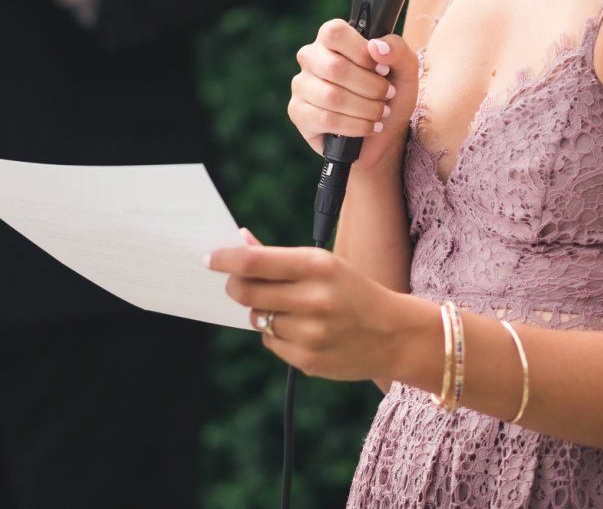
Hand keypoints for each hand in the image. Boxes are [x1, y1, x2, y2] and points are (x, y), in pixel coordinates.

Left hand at [209, 230, 427, 381]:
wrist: (394, 334)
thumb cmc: (352, 291)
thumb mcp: (324, 264)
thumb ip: (280, 258)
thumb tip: (239, 242)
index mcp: (317, 266)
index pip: (254, 262)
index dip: (225, 260)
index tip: (209, 259)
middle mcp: (313, 299)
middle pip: (247, 292)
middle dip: (235, 286)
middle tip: (235, 283)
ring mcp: (311, 333)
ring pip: (259, 319)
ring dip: (263, 311)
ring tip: (289, 308)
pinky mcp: (308, 360)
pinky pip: (272, 342)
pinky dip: (277, 334)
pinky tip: (302, 329)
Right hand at [289, 20, 418, 167]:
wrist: (385, 133)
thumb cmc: (391, 94)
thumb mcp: (405, 69)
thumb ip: (397, 49)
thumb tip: (376, 46)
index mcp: (331, 39)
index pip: (335, 33)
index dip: (362, 53)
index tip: (382, 69)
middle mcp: (310, 57)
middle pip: (335, 67)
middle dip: (370, 87)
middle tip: (387, 95)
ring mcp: (301, 85)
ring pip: (332, 96)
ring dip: (366, 108)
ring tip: (380, 112)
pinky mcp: (299, 113)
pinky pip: (326, 119)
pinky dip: (355, 126)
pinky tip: (368, 126)